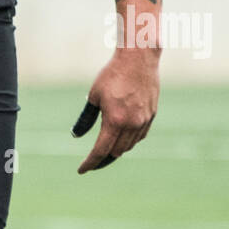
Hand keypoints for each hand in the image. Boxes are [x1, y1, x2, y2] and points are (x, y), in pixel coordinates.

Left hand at [73, 50, 158, 172]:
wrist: (138, 58)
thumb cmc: (112, 74)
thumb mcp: (94, 96)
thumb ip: (86, 119)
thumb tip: (76, 135)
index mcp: (114, 120)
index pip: (100, 150)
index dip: (90, 163)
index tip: (81, 170)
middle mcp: (131, 124)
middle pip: (116, 152)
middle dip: (102, 158)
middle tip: (91, 161)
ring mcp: (144, 121)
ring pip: (129, 146)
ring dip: (117, 150)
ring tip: (105, 150)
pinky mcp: (152, 115)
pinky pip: (140, 136)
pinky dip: (130, 141)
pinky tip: (122, 138)